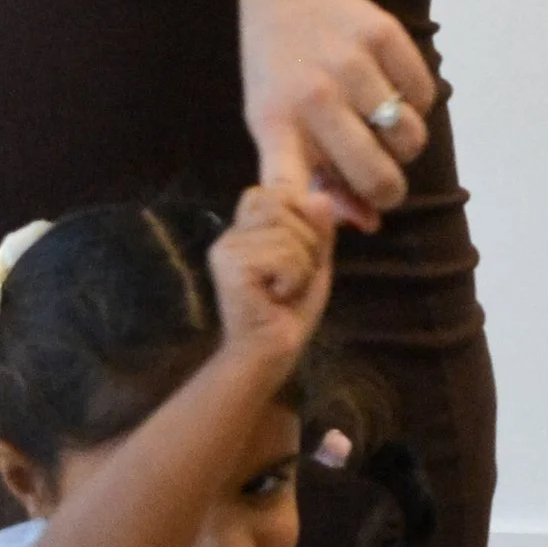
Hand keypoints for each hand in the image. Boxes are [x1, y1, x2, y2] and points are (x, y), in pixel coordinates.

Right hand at [207, 185, 334, 361]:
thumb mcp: (314, 262)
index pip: (275, 193)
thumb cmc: (289, 311)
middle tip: (292, 277)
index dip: (299, 216)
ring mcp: (226, 250)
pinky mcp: (231, 268)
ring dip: (300, 267)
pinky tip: (277, 298)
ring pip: (287, 234)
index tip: (297, 255)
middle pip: (282, 204)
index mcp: (244, 230)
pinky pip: (282, 255)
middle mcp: (229, 235)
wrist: (270, 354)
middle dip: (305, 242)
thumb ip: (318, 229)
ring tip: (284, 290)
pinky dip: (293, 279)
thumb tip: (321, 195)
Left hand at [239, 0, 437, 234]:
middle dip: (388, 190)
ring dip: (405, 145)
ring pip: (409, 138)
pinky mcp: (385, 33)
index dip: (308, 216)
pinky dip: (418, 105)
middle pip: (377, 175)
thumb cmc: (281, 78)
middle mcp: (313, 95)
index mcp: (276, 125)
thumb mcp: (278, 128)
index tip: (322, 227)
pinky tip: (393, 92)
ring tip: (384, 130)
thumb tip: (369, 222)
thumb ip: (316, 179)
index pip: (288, 184)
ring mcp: (351, 62)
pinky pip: (426, 96)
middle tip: (381, 179)